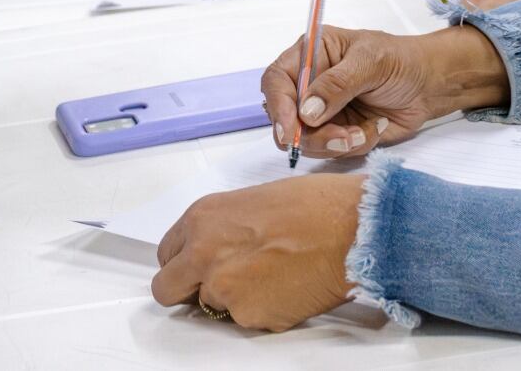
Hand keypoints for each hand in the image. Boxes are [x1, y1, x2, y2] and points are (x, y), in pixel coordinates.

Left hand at [152, 172, 364, 329]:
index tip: (197, 267)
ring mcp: (223, 288)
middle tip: (217, 285)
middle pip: (168, 289)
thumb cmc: (319, 206)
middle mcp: (203, 253)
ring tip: (273, 277)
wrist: (353, 228)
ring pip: (212, 306)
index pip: (167, 254)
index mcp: (203, 218)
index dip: (186, 262)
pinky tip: (287, 287)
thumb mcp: (257, 200)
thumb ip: (226, 226)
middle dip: (188, 290)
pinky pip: (246, 320)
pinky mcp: (248, 315)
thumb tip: (221, 244)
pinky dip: (263, 310)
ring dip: (233, 299)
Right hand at [261, 26, 441, 159]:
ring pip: (307, 140)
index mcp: (311, 54)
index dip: (278, 106)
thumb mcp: (371, 62)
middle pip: (285, 118)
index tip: (290, 130)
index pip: (277, 80)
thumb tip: (307, 111)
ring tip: (365, 130)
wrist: (429, 84)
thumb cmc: (401, 60)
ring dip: (336, 142)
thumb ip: (338, 83)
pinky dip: (354, 145)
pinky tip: (375, 127)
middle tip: (342, 137)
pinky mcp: (337, 132)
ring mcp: (322, 112)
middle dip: (311, 134)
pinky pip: (332, 151)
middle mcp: (310, 84)